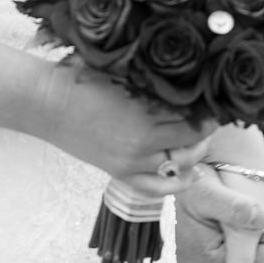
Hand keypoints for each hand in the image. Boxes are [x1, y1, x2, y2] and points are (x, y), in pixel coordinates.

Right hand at [40, 61, 208, 198]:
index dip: (209, 112)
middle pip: (190, 143)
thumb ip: (152, 83)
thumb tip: (185, 80)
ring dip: (196, 154)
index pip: (193, 120)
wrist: (47, 103)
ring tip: (204, 140)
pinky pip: (155, 187)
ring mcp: (130, 163)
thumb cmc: (81, 79)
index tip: (216, 102)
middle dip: (206, 130)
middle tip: (213, 117)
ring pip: (178, 166)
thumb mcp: (123, 75)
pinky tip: (191, 175)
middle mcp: (141, 145)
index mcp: (144, 117)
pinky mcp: (119, 172)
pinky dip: (176, 185)